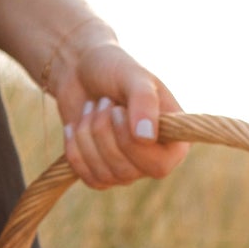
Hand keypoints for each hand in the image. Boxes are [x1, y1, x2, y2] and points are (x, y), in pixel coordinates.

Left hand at [51, 40, 188, 189]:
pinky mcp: (102, 172)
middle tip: (103, 101)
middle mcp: (154, 159)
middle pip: (127, 171)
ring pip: (105, 175)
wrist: (80, 69)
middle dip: (104, 133)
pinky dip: (75, 150)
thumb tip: (146, 137)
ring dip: (88, 137)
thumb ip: (144, 101)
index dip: (131, 144)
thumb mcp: (134, 77)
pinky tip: (74, 126)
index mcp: (174, 140)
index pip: (159, 166)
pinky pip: (89, 178)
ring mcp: (128, 169)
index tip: (118, 110)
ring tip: (91, 108)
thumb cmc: (114, 68)